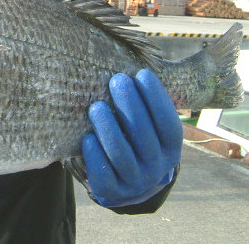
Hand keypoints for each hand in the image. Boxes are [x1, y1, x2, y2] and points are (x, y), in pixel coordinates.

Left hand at [82, 69, 182, 207]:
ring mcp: (135, 182)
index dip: (157, 98)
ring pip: (122, 155)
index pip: (168, 123)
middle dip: (130, 106)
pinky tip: (86, 138)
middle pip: (144, 136)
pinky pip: (103, 175)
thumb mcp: (150, 128)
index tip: (142, 72)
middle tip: (116, 80)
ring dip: (109, 129)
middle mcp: (157, 168)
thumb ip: (146, 106)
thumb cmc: (136, 140)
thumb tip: (132, 63)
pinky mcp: (112, 192)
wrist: (129, 183)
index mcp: (170, 148)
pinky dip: (94, 156)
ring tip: (96, 107)